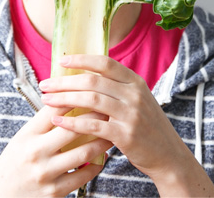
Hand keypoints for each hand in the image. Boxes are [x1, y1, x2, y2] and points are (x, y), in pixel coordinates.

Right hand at [0, 104, 111, 197]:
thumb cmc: (13, 163)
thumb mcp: (23, 137)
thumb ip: (43, 122)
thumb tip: (68, 99)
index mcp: (28, 135)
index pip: (54, 109)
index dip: (75, 97)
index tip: (92, 90)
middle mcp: (36, 153)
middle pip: (72, 128)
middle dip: (94, 116)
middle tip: (109, 107)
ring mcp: (46, 174)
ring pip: (83, 153)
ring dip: (101, 141)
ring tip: (112, 130)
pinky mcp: (54, 193)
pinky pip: (82, 177)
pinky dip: (96, 166)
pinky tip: (103, 157)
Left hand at [39, 55, 213, 197]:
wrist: (168, 155)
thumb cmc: (146, 126)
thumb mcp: (137, 99)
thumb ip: (116, 87)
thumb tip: (84, 76)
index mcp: (134, 81)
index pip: (104, 62)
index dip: (81, 59)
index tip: (61, 61)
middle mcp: (133, 94)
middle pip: (92, 80)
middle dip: (64, 81)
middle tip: (45, 84)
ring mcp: (131, 114)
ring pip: (91, 100)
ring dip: (64, 99)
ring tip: (47, 101)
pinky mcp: (126, 135)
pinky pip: (93, 126)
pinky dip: (73, 122)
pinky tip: (58, 121)